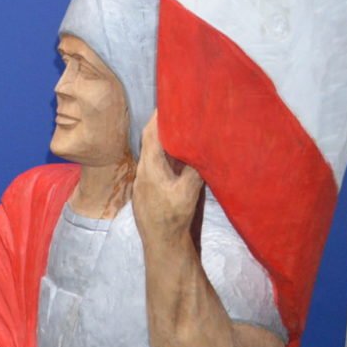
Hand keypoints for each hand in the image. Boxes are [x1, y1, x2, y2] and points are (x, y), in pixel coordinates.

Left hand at [133, 113, 203, 251]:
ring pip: (154, 154)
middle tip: (178, 111)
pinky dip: (166, 155)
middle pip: (151, 142)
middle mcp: (143, 171)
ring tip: (180, 128)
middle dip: (163, 126)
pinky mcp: (149, 189)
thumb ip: (195, 171)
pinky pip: (156, 165)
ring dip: (165, 141)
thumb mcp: (188, 194)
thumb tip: (203, 150)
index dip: (159, 118)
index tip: (169, 102)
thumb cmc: (173, 219)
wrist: (161, 244)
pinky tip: (178, 155)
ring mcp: (145, 181)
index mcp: (150, 168)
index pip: (151, 135)